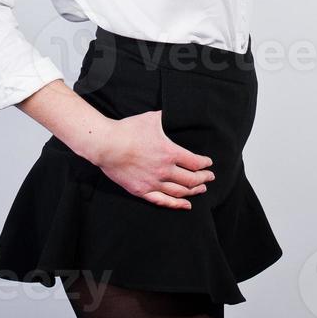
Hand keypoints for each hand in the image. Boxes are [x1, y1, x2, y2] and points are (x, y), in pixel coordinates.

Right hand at [89, 110, 215, 209]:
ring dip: (194, 191)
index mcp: (169, 153)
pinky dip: (177, 204)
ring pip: (180, 192)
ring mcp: (153, 182)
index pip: (195, 162)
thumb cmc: (128, 130)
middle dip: (204, 178)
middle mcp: (164, 170)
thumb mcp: (151, 119)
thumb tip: (176, 112)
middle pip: (191, 179)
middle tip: (210, 177)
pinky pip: (163, 201)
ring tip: (201, 189)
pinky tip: (186, 205)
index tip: (208, 163)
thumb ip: (167, 118)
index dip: (205, 164)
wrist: (106, 145)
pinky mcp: (142, 191)